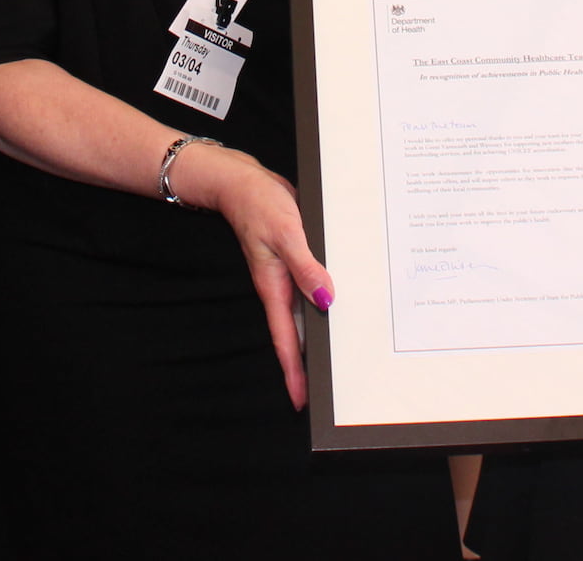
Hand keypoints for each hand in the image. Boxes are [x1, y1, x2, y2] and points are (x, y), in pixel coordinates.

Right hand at [176, 142, 332, 410]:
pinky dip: (325, 300)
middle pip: (297, 335)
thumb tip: (326, 301)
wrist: (241, 181)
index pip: (286, 340)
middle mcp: (280, 288)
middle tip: (329, 391)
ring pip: (307, 314)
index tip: (302, 401)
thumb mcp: (286, 233)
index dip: (294, 372)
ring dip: (320, 334)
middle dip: (310, 364)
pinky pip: (312, 288)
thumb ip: (306, 268)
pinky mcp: (296, 261)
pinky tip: (341, 307)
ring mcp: (287, 277)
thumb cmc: (258, 204)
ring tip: (339, 361)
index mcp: (275, 288)